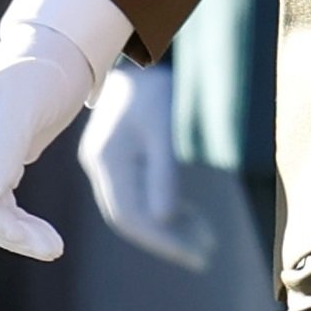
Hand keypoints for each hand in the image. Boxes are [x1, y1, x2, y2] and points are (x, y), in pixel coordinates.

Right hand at [0, 27, 98, 261]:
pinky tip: (43, 235)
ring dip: (16, 231)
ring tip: (53, 248)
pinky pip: (1, 201)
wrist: (62, 51)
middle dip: (6, 229)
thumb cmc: (40, 69)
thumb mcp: (22, 104)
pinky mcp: (0, 161)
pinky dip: (20, 220)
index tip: (19, 235)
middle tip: (50, 249)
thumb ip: (3, 150)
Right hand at [77, 63, 215, 271]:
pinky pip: (141, 193)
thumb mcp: (164, 127)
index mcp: (106, 160)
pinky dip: (166, 209)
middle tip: (206, 255)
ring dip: (171, 227)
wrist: (142, 54)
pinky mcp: (122, 158)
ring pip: (138, 209)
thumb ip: (163, 172)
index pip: (129, 216)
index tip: (194, 255)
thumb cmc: (155, 87)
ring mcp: (110, 162)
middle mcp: (102, 166)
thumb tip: (164, 219)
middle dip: (168, 239)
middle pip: (131, 218)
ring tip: (207, 241)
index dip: (161, 240)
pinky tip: (191, 219)